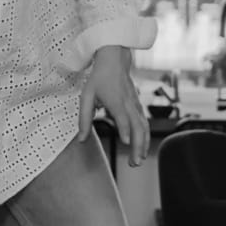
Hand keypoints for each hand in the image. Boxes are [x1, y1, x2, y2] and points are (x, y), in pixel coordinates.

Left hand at [81, 44, 150, 164]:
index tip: (127, 142)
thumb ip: (84, 119)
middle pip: (138, 127)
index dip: (125, 129)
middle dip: (138, 146)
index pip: (123, 116)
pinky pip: (144, 125)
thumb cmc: (99, 79)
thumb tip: (81, 140)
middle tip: (133, 163)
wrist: (115, 61)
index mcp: (115, 100)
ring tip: (137, 161)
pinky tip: (141, 150)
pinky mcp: (138, 108)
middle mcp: (129, 104)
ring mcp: (136, 106)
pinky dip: (145, 138)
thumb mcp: (86, 97)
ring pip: (144, 128)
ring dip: (142, 146)